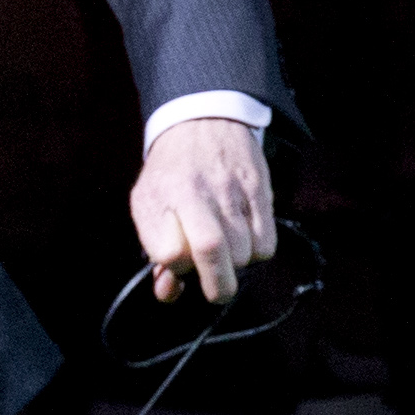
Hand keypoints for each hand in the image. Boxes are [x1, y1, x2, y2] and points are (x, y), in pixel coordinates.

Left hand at [128, 114, 276, 306]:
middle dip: (215, 282)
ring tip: (225, 247)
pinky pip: (267, 245)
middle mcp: (201, 190)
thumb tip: (169, 293)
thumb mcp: (148, 205)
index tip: (178, 264)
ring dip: (235, 264)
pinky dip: (256, 252)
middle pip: (213, 254)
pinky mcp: (262, 190)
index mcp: (167, 194)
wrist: (202, 121)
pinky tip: (244, 238)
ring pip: (244, 255)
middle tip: (212, 280)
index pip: (172, 252)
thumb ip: (156, 251)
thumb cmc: (172, 174)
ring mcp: (235, 189)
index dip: (177, 269)